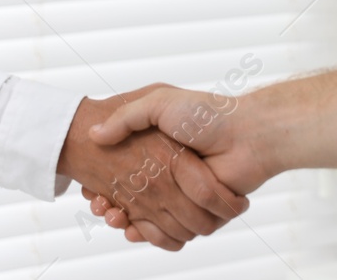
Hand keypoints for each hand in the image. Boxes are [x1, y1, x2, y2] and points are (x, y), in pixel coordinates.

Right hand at [58, 92, 248, 251]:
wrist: (247, 134)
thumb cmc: (204, 113)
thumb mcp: (158, 100)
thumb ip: (126, 116)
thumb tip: (95, 135)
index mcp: (159, 151)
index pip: (123, 174)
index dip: (104, 183)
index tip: (90, 188)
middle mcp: (170, 174)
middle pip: (131, 200)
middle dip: (110, 206)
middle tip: (98, 205)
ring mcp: (185, 195)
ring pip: (147, 219)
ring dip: (127, 222)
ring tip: (112, 215)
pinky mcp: (201, 213)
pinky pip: (172, 232)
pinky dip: (151, 235)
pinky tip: (132, 228)